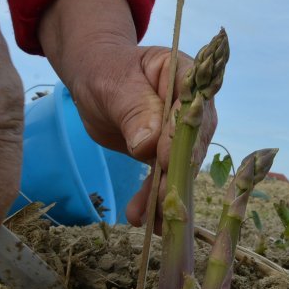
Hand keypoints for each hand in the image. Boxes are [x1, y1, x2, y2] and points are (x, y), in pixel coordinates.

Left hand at [39, 0, 216, 230]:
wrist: (95, 79)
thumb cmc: (106, 71)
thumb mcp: (114, 84)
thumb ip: (133, 110)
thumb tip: (149, 145)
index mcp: (187, 75)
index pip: (192, 106)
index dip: (182, 135)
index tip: (166, 160)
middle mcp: (193, 106)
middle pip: (192, 142)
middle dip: (177, 174)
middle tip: (161, 202)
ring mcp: (182, 132)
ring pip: (179, 166)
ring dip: (164, 194)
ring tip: (147, 218)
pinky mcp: (168, 153)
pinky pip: (164, 177)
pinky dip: (152, 198)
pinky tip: (141, 216)